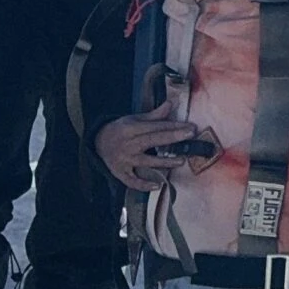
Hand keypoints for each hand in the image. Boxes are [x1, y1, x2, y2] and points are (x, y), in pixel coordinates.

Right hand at [95, 112, 219, 188]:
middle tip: (190, 134)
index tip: (190, 126)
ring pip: (146, 162)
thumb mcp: (135, 119)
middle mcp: (128, 144)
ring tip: (181, 161)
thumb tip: (171, 103)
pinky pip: (133, 181)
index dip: (174, 126)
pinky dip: (144, 185)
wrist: (98, 142)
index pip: (155, 127)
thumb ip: (154, 115)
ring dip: (164, 162)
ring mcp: (124, 160)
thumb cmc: (121, 130)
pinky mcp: (120, 173)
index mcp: (131, 129)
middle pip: (152, 140)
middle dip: (173, 137)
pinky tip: (158, 185)